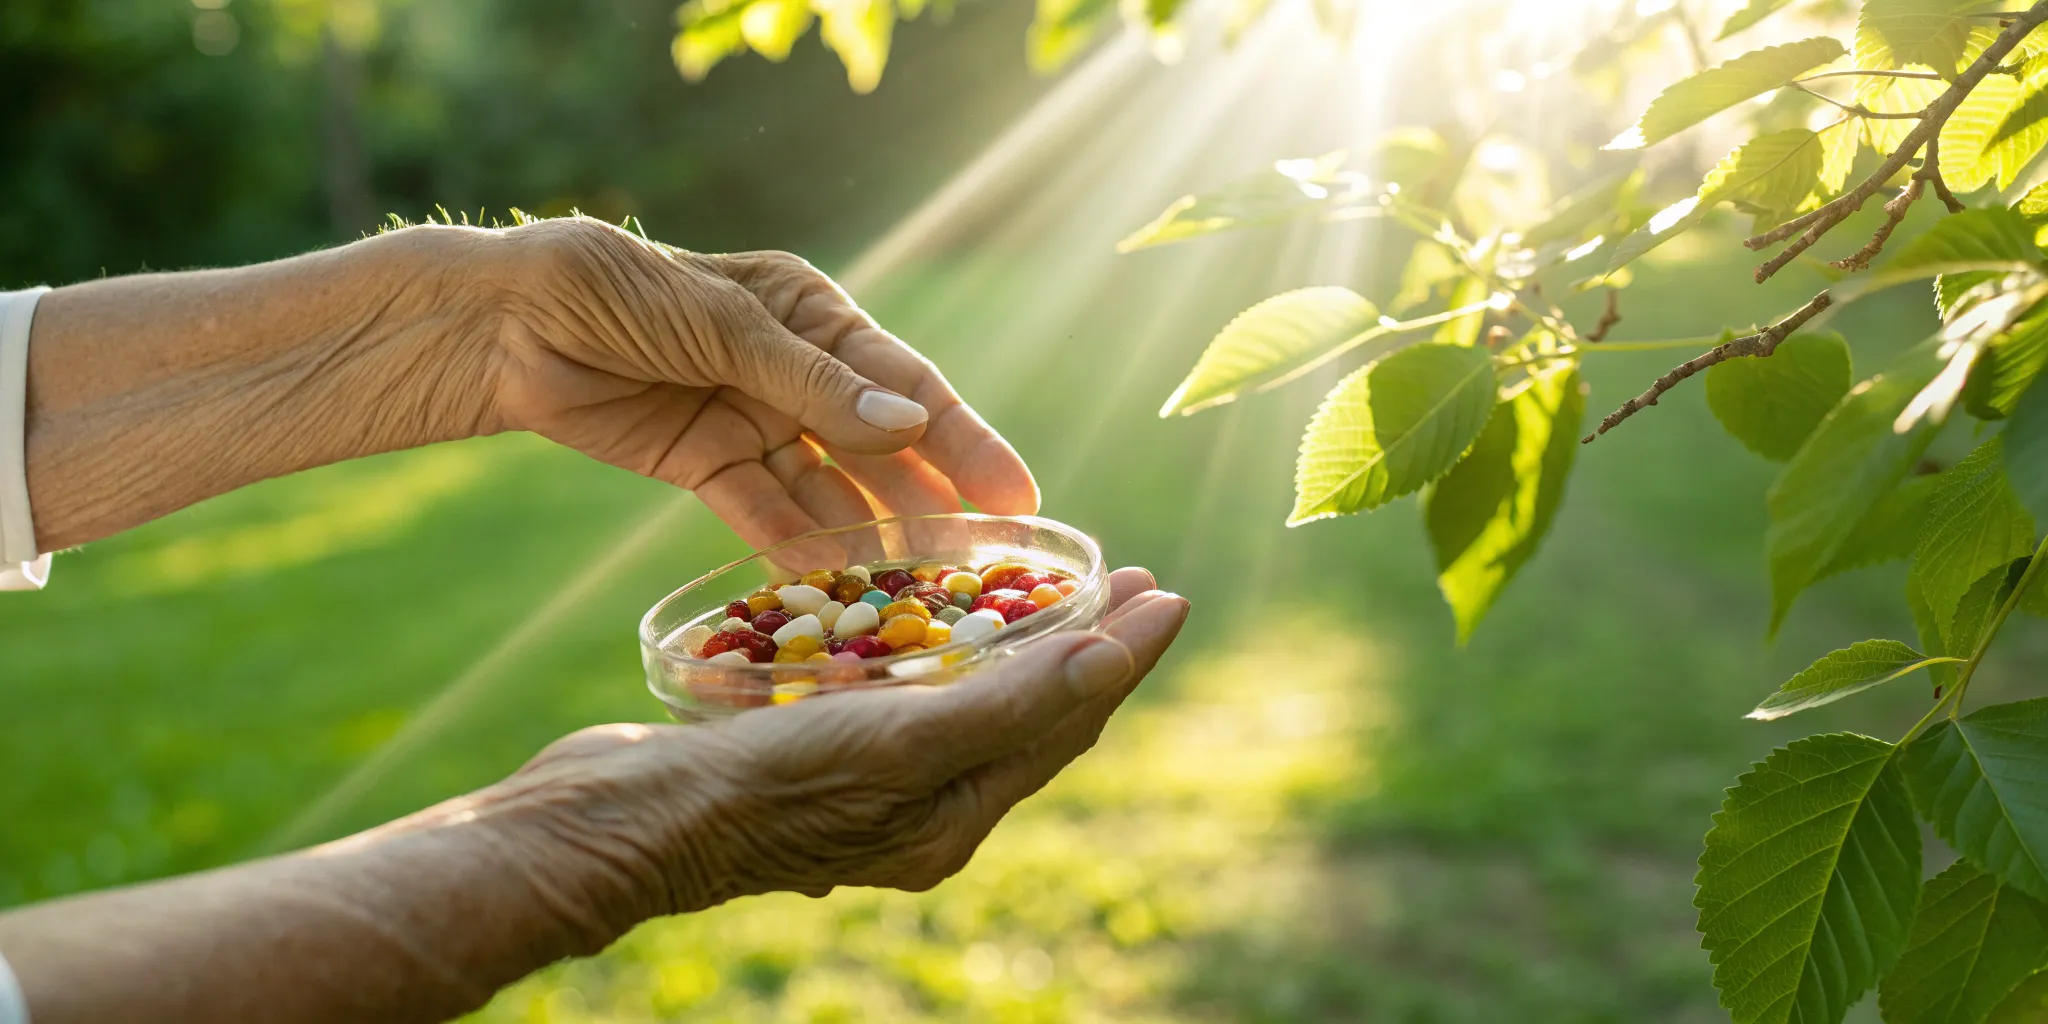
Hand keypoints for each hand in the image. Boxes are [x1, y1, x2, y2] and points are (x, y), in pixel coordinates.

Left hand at [489, 218, 1036, 552]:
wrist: (504, 320)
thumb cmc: (616, 288)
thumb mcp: (723, 327)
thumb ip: (816, 386)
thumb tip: (912, 429)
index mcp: (814, 313)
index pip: (907, 385)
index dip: (966, 442)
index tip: (1018, 499)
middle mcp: (796, 371)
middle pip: (880, 447)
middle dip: (932, 502)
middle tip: (984, 565)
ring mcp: (753, 421)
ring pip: (828, 489)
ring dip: (868, 535)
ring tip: (915, 590)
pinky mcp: (706, 463)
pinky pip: (762, 512)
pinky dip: (792, 545)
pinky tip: (830, 583)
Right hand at [507, 567, 1185, 915]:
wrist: (617, 821)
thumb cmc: (761, 786)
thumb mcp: (899, 742)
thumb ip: (1009, 709)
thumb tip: (1114, 665)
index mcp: (953, 818)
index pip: (1067, 725)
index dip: (1121, 657)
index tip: (1164, 592)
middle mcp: (921, 810)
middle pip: (1029, 719)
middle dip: (1084, 649)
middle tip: (1128, 581)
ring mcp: (866, 786)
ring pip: (968, 708)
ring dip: (1015, 647)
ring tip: (1046, 590)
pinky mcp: (815, 755)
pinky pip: (904, 697)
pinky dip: (937, 653)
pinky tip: (928, 616)